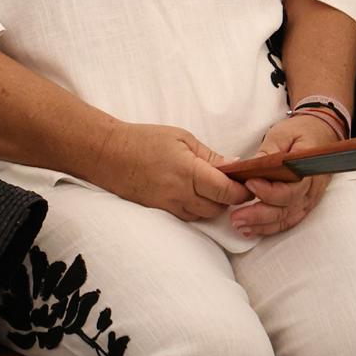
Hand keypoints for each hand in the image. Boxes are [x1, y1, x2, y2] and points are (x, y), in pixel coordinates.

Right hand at [94, 122, 251, 219]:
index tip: (247, 184)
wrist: (108, 154)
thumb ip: (210, 156)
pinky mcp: (160, 212)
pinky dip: (196, 209)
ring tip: (210, 188)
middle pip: (218, 208)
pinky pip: (187, 217)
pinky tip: (194, 195)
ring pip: (204, 216)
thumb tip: (235, 167)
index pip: (226, 192)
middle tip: (230, 184)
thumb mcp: (182, 138)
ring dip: (213, 205)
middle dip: (229, 199)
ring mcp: (169, 206)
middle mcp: (180, 194)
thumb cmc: (144, 140)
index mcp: (189, 171)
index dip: (242, 191)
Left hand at [228, 114, 340, 237]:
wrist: (322, 134)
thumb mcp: (283, 133)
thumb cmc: (301, 132)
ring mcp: (309, 200)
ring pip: (286, 219)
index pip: (291, 189)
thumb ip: (269, 151)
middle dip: (259, 215)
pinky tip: (252, 230)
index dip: (269, 192)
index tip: (249, 184)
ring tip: (240, 226)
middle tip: (236, 217)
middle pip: (286, 209)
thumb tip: (251, 166)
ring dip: (262, 226)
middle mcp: (311, 189)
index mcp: (308, 170)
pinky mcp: (303, 205)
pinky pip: (288, 221)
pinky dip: (270, 227)